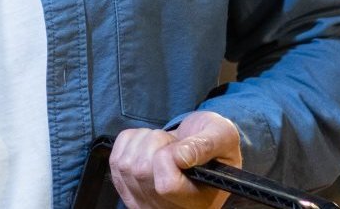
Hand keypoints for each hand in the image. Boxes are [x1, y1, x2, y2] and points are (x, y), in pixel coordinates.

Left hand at [110, 111, 243, 208]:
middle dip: (157, 141)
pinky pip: (115, 157)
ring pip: (126, 163)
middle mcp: (165, 207)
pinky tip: (149, 146)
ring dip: (144, 141)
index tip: (180, 147)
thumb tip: (180, 156)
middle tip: (175, 144)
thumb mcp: (223, 137)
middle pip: (141, 170)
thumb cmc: (213, 145)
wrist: (197, 148)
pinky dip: (130, 141)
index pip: (166, 185)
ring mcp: (141, 200)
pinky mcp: (125, 186)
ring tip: (164, 146)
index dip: (168, 157)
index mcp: (194, 201)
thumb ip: (207, 144)